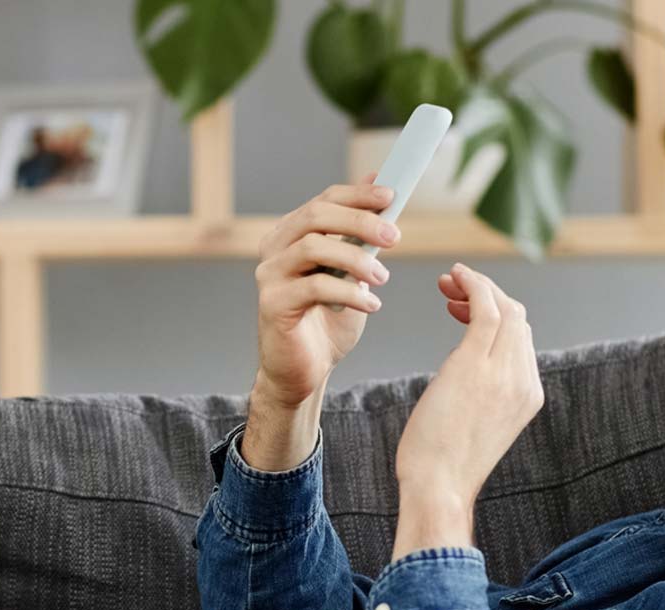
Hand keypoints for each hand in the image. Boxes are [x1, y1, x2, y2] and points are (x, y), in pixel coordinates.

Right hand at [251, 181, 400, 407]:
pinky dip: (349, 292)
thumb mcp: (351, 271)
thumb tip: (379, 183)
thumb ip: (359, 233)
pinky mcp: (272, 304)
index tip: (391, 197)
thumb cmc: (328, 321)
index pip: (323, 201)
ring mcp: (270, 276)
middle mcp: (274, 249)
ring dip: (356, 259)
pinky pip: (314, 287)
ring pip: (313, 247)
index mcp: (291, 235)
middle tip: (394, 237)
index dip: (357, 195)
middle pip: (315, 217)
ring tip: (383, 278)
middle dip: (360, 222)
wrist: (306, 370)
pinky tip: (371, 305)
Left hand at [391, 264, 543, 559]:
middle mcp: (524, 380)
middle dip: (487, 294)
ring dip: (477, 286)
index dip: (496, 314)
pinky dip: (473, 284)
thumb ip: (483, 394)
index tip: (462, 309)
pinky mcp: (477, 365)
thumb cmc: (443, 464)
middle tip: (451, 288)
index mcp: (528, 395)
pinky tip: (454, 276)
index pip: (521, 338)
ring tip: (447, 282)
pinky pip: (486, 308)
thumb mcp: (476, 425)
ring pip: (505, 308)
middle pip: (518, 317)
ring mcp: (505, 372)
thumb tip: (466, 376)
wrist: (438, 487)